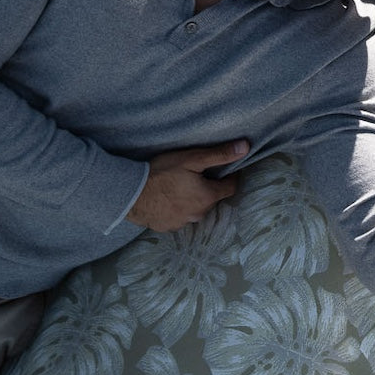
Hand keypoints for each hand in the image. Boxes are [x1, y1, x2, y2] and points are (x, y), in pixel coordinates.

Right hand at [127, 139, 249, 231]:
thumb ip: (219, 154)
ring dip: (193, 199)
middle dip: (209, 187)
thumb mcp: (191, 159)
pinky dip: (178, 208)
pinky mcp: (167, 227)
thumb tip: (246, 147)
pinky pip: (180, 216)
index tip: (223, 167)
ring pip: (196, 209)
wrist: (129, 194)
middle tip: (196, 174)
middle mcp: (198, 214)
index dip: (230, 176)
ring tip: (180, 185)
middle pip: (213, 198)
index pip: (230, 187)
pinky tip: (168, 198)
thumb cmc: (160, 173)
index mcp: (207, 197)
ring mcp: (182, 223)